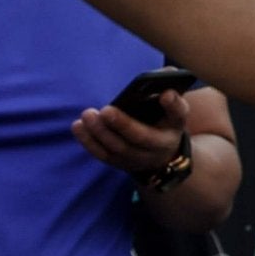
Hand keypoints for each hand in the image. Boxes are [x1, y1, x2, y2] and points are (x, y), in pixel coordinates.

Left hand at [72, 90, 187, 178]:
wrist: (161, 154)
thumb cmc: (166, 124)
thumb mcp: (176, 113)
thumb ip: (174, 101)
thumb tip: (166, 93)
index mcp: (168, 136)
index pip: (169, 122)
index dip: (168, 108)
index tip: (162, 94)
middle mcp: (152, 151)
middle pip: (134, 140)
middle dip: (120, 125)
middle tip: (105, 110)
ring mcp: (133, 160)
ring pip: (114, 149)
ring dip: (99, 133)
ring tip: (87, 115)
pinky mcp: (117, 163)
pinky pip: (101, 154)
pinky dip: (88, 141)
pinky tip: (77, 125)